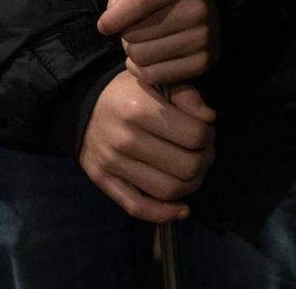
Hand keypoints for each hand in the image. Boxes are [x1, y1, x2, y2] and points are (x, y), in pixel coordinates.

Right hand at [78, 74, 215, 223]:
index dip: (209, 136)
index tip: (206, 133)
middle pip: (186, 167)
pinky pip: (138, 207)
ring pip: (167, 190)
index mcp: (140, 108)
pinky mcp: (103, 180)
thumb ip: (187, 96)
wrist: (86, 103)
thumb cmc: (130, 91)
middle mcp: (125, 138)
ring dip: (191, 186)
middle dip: (204, 161)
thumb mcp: (159, 81)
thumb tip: (209, 119)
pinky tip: (182, 208)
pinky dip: (164, 214)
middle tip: (204, 153)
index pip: (194, 136)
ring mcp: (112, 163)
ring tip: (193, 173)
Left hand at [97, 0, 219, 86]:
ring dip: (134, 52)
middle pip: (135, 34)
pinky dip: (142, 70)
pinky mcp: (203, 62)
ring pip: (142, 57)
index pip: (139, 1)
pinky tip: (148, 58)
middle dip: (126, 34)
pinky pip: (153, 75)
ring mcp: (202, 37)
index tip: (104, 25)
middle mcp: (197, 9)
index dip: (114, 17)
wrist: (204, 4)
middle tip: (135, 29)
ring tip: (143, 42)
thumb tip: (110, 18)